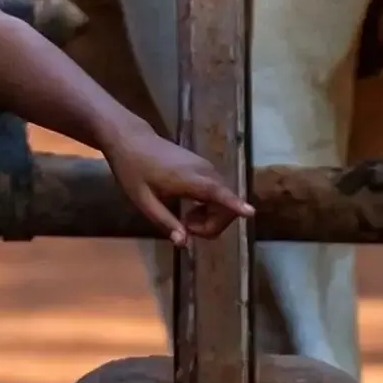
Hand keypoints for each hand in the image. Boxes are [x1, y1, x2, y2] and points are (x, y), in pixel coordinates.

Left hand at [103, 125, 252, 244]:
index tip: (251, 213)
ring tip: (185, 220)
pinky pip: (218, 192)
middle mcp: (205, 171)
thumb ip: (165, 221)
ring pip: (224, 199)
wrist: (131, 139)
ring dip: (210, 217)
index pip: (218, 193)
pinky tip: (190, 210)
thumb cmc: (133, 170)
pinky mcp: (205, 168)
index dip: (236, 204)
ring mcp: (206, 168)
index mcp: (190, 179)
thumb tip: (184, 243)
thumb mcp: (143, 200)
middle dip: (212, 225)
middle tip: (186, 229)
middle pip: (226, 204)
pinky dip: (209, 206)